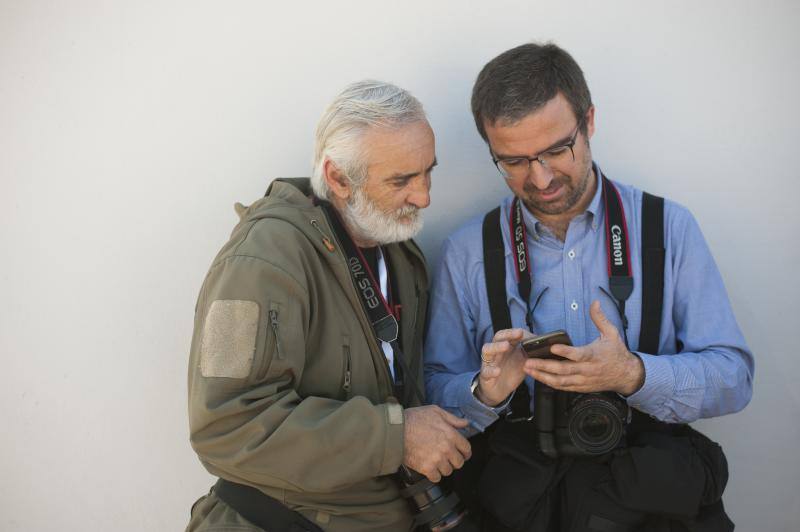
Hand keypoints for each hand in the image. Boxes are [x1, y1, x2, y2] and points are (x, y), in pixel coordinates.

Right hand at [403, 405, 470, 482]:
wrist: (396, 431)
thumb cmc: (414, 419)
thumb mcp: (435, 411)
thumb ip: (452, 418)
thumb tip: (465, 423)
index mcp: (451, 434)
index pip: (466, 449)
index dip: (465, 452)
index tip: (463, 454)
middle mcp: (446, 448)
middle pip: (459, 462)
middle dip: (455, 461)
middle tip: (448, 458)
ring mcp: (437, 460)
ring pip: (448, 471)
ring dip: (444, 468)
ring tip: (437, 463)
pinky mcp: (426, 468)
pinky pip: (437, 478)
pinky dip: (434, 475)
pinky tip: (430, 469)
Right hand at [475, 328, 531, 405]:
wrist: (499, 390)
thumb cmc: (510, 372)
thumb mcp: (522, 361)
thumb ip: (530, 352)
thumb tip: (542, 342)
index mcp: (505, 347)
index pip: (507, 334)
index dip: (514, 332)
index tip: (523, 332)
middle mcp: (496, 352)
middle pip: (497, 338)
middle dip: (507, 334)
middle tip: (518, 333)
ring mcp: (489, 362)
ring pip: (487, 350)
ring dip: (496, 347)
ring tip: (506, 346)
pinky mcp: (485, 375)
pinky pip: (486, 371)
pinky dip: (491, 371)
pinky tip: (497, 371)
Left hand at [523, 301, 644, 394]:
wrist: (627, 375)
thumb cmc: (617, 353)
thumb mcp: (611, 333)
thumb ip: (600, 318)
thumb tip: (595, 302)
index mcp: (594, 355)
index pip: (578, 354)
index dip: (565, 352)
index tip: (552, 347)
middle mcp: (588, 370)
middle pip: (564, 370)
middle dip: (544, 366)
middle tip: (529, 362)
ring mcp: (584, 380)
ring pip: (561, 381)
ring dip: (543, 376)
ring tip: (529, 370)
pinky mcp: (581, 387)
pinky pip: (563, 387)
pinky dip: (550, 383)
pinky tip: (539, 377)